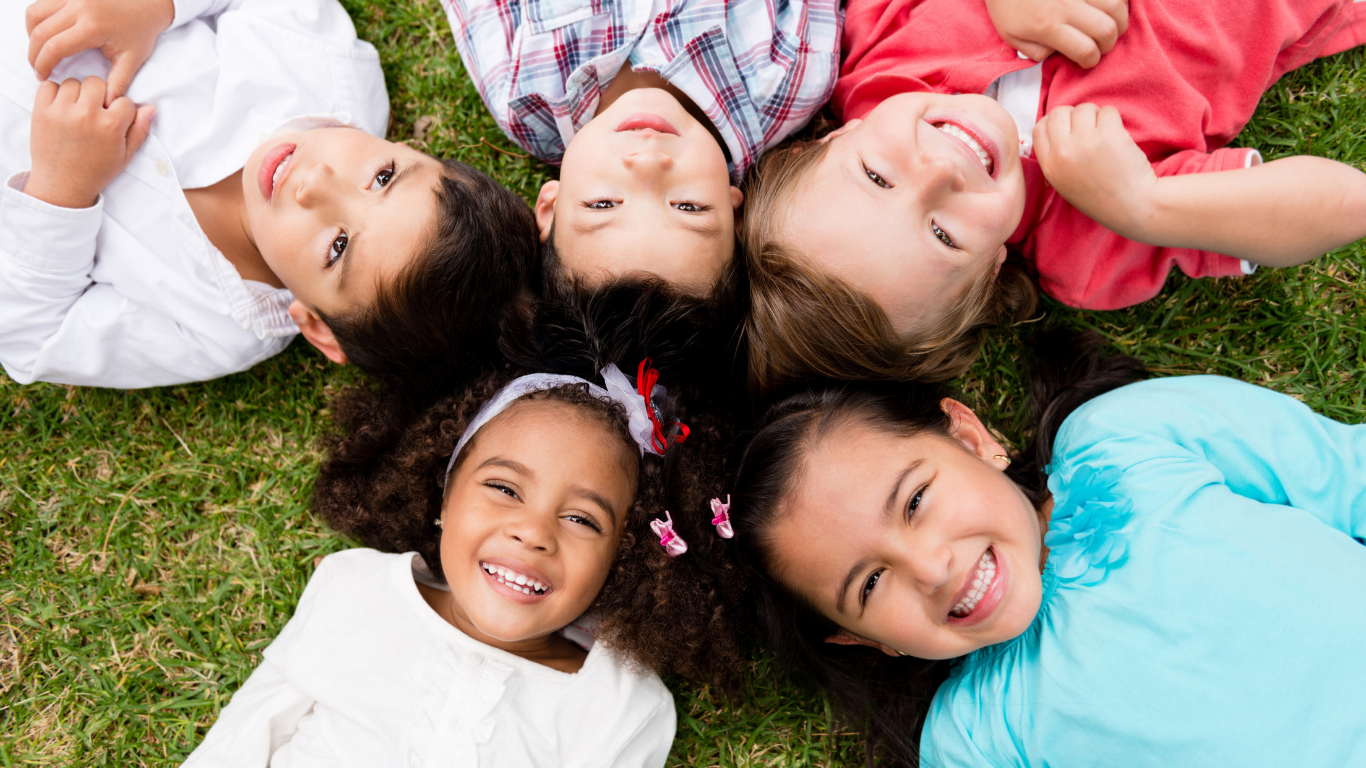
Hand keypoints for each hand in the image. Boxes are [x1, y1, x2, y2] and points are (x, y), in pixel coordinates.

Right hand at [26, 0, 174, 105]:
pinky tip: (46, 34)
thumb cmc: (141, 32)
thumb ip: (118, 82)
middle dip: (34, 53)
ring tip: (40, 52)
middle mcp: (79, 7)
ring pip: (36, 14)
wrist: (148, 4)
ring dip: (32, 34)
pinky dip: (37, 19)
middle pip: (41, 32)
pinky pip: (42, 4)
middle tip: (37, 68)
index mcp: (93, 26)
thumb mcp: (132, 59)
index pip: (55, 47)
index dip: (43, 64)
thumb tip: (107, 103)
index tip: (42, 76)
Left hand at [26, 77, 154, 208]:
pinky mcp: (42, 112)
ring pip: (73, 82)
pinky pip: (48, 86)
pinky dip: (54, 93)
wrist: (62, 185)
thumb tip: (150, 107)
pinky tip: (60, 107)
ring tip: (76, 111)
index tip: (113, 120)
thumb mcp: (125, 155)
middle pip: (97, 83)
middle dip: (99, 96)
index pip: (124, 100)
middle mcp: (87, 115)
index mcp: (110, 126)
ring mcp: (62, 112)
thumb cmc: (96, 171)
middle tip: (94, 112)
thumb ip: (139, 130)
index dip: (121, 110)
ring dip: (77, 93)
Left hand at [985, 0, 1127, 67]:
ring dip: (1120, 19)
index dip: (1091, 60)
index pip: (1086, 50)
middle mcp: (1067, 5)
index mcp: (1048, 26)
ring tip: (1110, 24)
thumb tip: (1061, 54)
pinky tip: (1110, 5)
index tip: (1086, 59)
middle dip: (1109, 43)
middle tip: (1101, 44)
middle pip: (1107, 29)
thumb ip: (1037, 52)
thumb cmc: (1006, 5)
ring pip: (1117, 5)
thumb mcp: (1012, 37)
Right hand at [1032, 103, 1154, 236]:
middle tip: (1090, 130)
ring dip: (1097, 116)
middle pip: (1059, 113)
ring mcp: (1085, 142)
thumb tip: (1056, 127)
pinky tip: (1118, 137)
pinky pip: (1108, 111)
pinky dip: (1114, 119)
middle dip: (1075, 116)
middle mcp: (1063, 152)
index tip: (1069, 129)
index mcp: (1050, 166)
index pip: (1040, 128)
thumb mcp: (1064, 183)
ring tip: (1105, 136)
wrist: (1131, 207)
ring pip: (1084, 108)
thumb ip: (1055, 157)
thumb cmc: (1100, 196)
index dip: (1054, 123)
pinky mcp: (1108, 135)